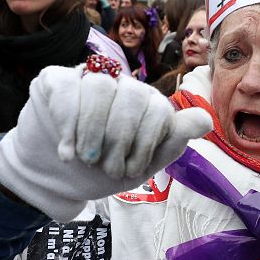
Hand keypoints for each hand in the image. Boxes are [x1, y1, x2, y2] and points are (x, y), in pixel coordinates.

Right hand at [0, 65, 211, 220]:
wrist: (54, 180)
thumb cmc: (101, 170)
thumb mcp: (140, 163)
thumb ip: (171, 141)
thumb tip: (206, 121)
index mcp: (144, 102)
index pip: (158, 108)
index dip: (147, 142)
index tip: (132, 170)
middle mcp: (118, 84)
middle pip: (133, 94)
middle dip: (121, 138)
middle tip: (107, 167)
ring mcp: (86, 78)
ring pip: (100, 87)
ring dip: (94, 131)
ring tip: (85, 160)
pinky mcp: (54, 80)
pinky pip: (67, 87)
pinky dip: (68, 124)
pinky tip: (67, 151)